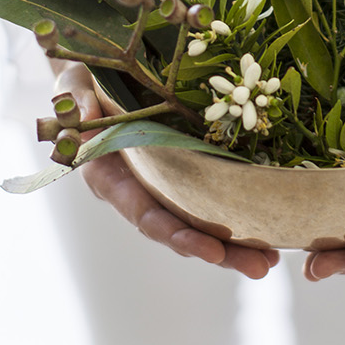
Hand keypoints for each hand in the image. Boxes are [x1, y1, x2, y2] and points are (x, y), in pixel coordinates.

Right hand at [53, 62, 279, 280]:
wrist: (97, 76)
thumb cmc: (83, 83)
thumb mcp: (73, 86)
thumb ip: (76, 101)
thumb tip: (86, 118)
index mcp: (111, 178)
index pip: (146, 214)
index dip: (177, 235)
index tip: (211, 251)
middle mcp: (140, 190)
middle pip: (180, 230)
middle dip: (220, 252)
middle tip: (259, 267)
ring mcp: (164, 184)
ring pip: (199, 223)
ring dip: (235, 245)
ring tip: (271, 259)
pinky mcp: (185, 172)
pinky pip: (211, 198)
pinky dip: (239, 214)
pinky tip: (270, 227)